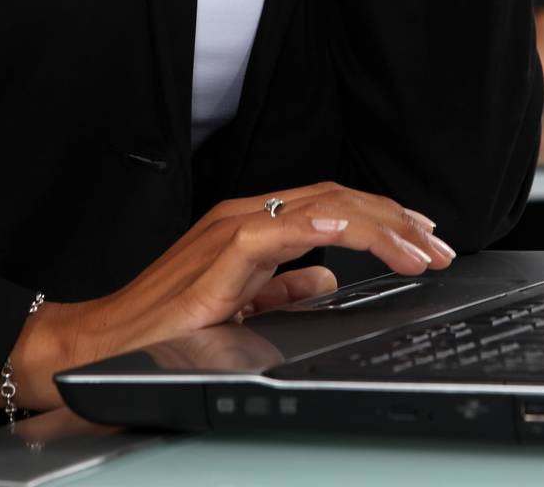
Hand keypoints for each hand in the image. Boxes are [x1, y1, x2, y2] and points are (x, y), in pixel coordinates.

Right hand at [0, 181, 454, 413]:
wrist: (105, 342)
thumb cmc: (166, 326)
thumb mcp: (244, 304)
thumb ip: (285, 287)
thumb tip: (329, 279)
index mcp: (259, 224)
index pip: (336, 207)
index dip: (385, 219)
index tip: (425, 237)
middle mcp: (250, 215)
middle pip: (339, 202)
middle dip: (396, 222)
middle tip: (438, 246)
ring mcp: (234, 228)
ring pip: (320, 208)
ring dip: (376, 227)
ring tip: (415, 247)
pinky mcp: (218, 253)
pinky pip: (273, 230)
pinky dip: (312, 226)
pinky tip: (344, 233)